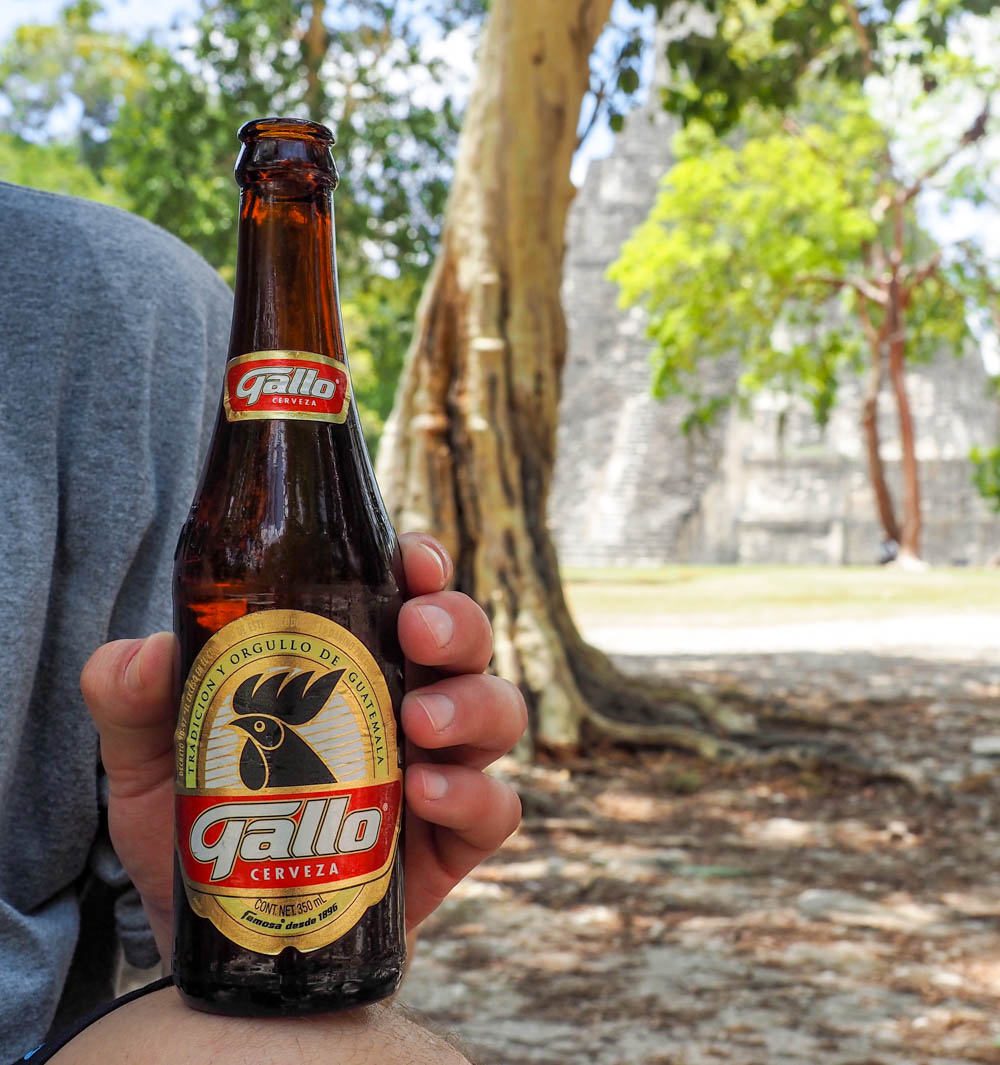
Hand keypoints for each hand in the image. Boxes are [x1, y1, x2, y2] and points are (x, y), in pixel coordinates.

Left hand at [80, 534, 524, 959]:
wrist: (230, 941)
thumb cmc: (205, 830)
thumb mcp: (150, 761)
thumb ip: (131, 702)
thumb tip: (150, 652)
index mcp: (354, 665)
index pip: (407, 594)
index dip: (424, 564)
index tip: (412, 560)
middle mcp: (409, 704)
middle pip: (466, 642)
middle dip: (456, 624)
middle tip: (416, 634)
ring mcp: (438, 771)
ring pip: (498, 712)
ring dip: (471, 705)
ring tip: (418, 724)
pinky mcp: (453, 842)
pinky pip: (497, 808)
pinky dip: (473, 795)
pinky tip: (424, 797)